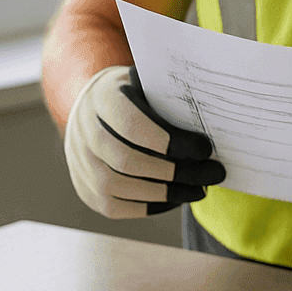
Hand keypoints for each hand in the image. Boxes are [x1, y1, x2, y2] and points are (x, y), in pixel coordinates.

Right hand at [63, 65, 225, 217]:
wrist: (95, 106)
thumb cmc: (138, 94)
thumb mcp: (151, 83)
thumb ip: (171, 98)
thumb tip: (213, 122)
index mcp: (102, 97)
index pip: (132, 125)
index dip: (171, 141)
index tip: (205, 149)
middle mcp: (83, 130)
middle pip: (125, 161)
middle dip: (175, 172)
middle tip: (213, 174)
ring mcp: (78, 161)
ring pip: (116, 187)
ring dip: (165, 193)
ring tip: (199, 190)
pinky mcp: (84, 187)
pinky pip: (113, 206)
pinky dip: (148, 207)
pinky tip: (175, 199)